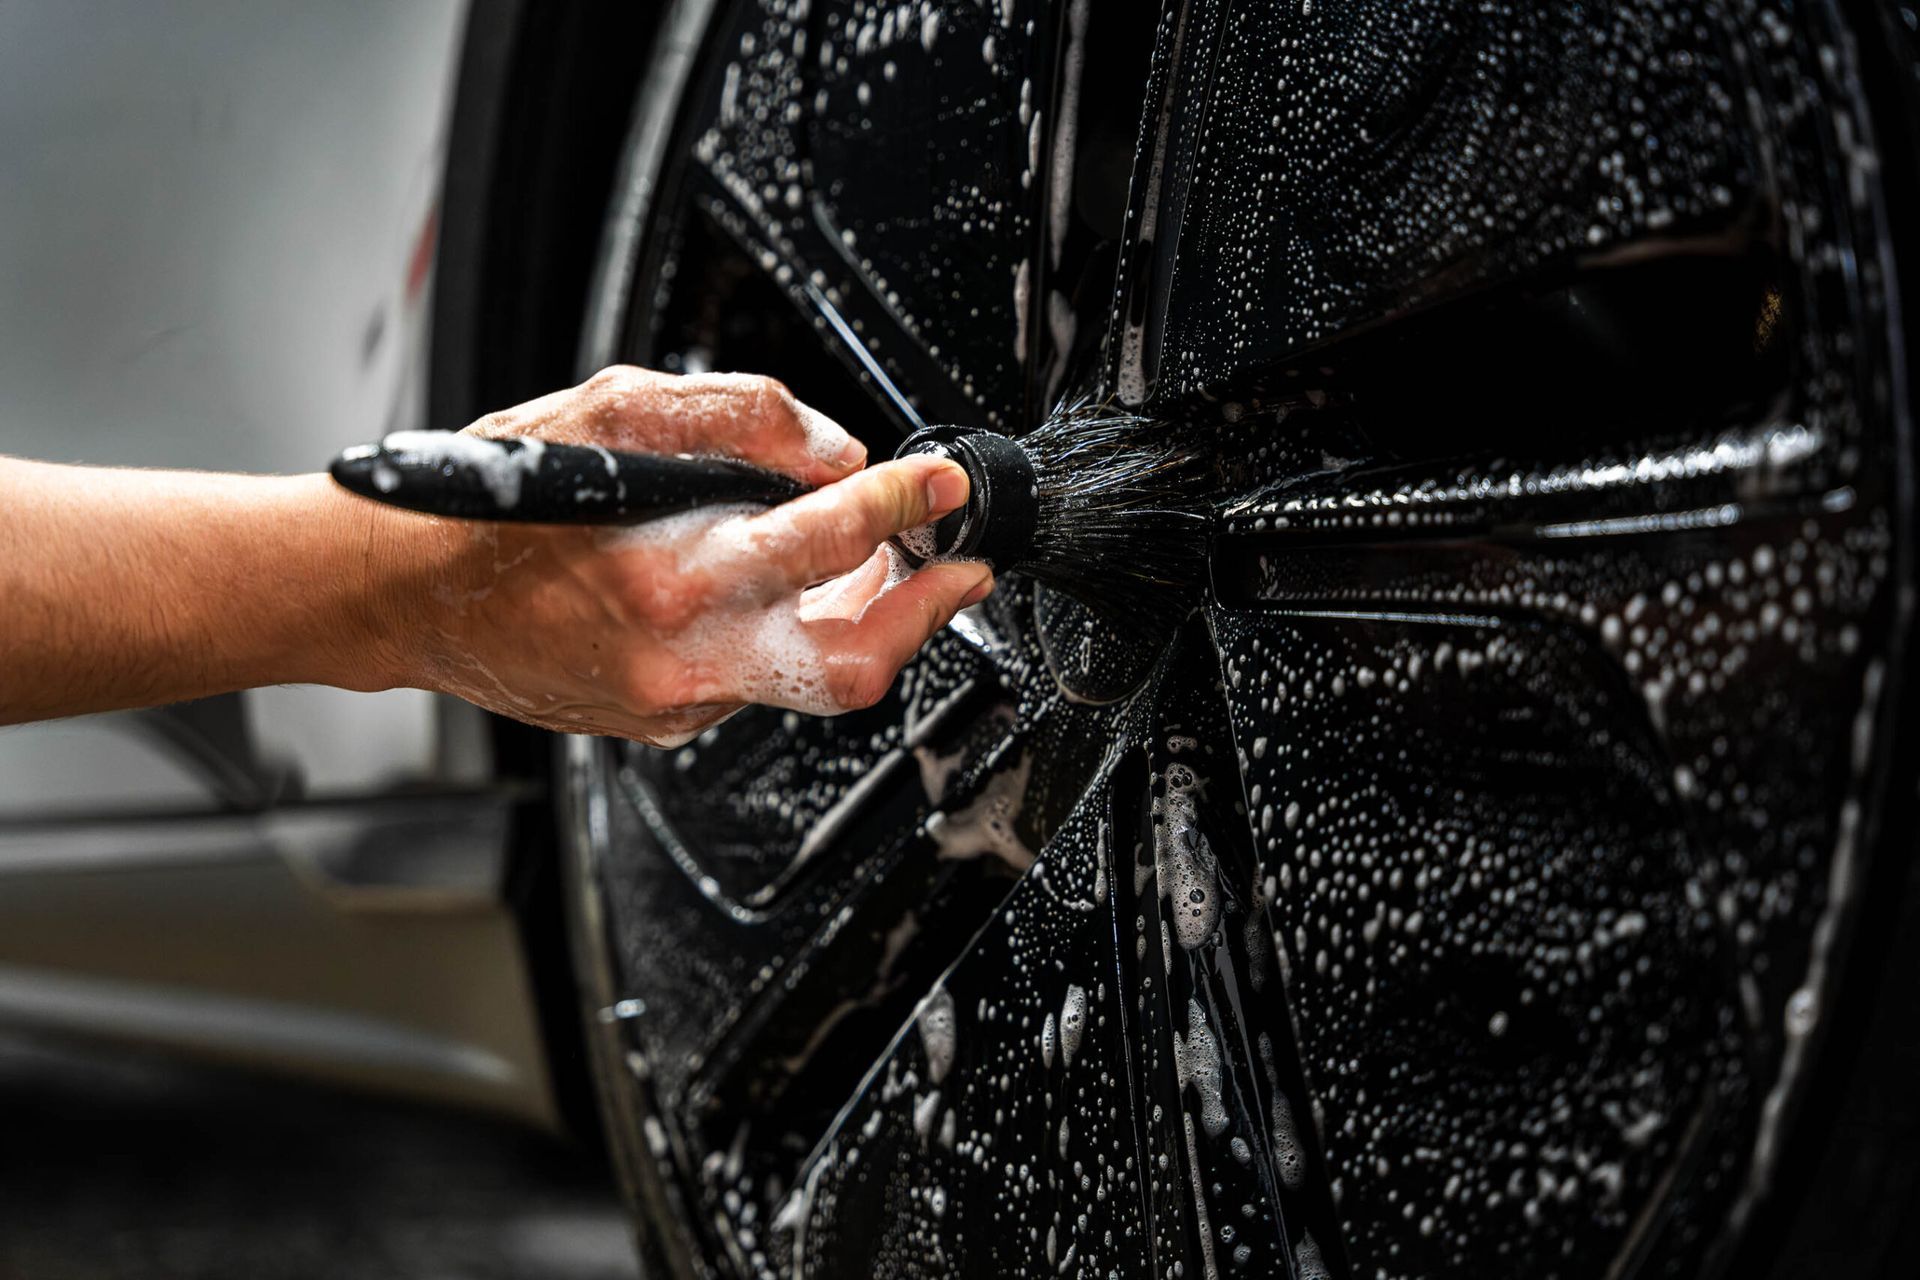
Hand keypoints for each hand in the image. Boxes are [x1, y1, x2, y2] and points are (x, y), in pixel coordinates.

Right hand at [377, 366, 992, 744]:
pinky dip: (788, 636)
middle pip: (852, 663)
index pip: (826, 540)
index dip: (901, 505)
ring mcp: (672, 703)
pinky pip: (758, 683)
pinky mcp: (663, 724)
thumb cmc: (489, 501)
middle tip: (960, 568)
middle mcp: (678, 657)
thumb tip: (831, 449)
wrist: (401, 594)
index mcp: (667, 575)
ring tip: (870, 560)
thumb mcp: (605, 416)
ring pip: (810, 677)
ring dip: (860, 618)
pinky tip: (778, 594)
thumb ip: (733, 418)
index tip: (941, 483)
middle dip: (927, 613)